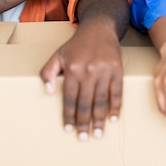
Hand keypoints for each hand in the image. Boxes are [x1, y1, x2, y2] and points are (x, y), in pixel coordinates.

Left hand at [39, 21, 122, 139]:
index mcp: (72, 70)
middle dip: (84, 123)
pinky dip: (115, 107)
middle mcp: (88, 71)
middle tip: (84, 138)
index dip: (69, 116)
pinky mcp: (117, 70)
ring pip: (101, 101)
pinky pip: (116, 93)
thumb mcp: (58, 55)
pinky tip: (113, 118)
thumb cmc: (77, 44)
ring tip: (98, 133)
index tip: (69, 129)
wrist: (99, 28)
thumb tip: (48, 92)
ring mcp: (104, 71)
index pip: (69, 99)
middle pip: (85, 103)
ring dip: (99, 119)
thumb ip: (48, 72)